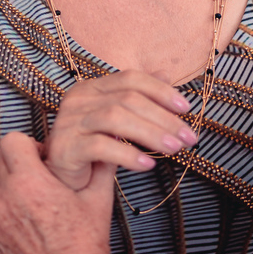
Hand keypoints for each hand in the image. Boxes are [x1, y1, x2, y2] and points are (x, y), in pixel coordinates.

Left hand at [0, 133, 115, 253]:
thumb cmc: (84, 243)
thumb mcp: (100, 198)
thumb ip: (103, 166)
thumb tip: (109, 146)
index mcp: (31, 181)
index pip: (12, 140)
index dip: (30, 143)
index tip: (44, 156)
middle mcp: (6, 194)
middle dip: (18, 157)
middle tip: (38, 170)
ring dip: (4, 175)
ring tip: (25, 187)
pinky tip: (1, 195)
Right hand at [46, 71, 198, 189]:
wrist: (64, 180)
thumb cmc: (94, 148)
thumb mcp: (121, 121)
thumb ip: (139, 97)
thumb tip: (166, 73)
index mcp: (93, 87)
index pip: (131, 78)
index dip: (160, 90)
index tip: (186, 108)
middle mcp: (78, 98)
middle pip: (127, 99)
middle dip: (163, 118)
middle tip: (188, 137)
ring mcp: (68, 122)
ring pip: (115, 119)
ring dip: (151, 134)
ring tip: (174, 149)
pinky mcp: (65, 147)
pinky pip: (100, 146)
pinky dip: (128, 155)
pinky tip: (148, 165)